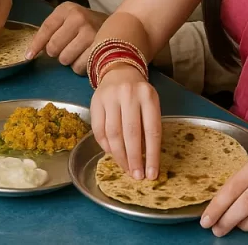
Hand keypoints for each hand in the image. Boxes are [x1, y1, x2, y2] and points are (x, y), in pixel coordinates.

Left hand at [26, 2, 105, 73]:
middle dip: (57, 52)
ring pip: (65, 59)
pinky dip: (79, 66)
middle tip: (66, 48)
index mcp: (67, 9)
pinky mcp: (99, 48)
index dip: (36, 44)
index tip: (29, 56)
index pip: (46, 28)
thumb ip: (51, 32)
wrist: (118, 25)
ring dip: (69, 60)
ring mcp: (90, 32)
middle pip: (53, 47)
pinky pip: (78, 67)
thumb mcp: (68, 20)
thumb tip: (32, 53)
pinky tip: (86, 58)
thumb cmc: (86, 25)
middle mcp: (79, 18)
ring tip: (78, 52)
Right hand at [90, 66, 162, 181]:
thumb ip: (149, 127)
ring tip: (126, 169)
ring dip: (119, 156)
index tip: (152, 174)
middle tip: (137, 176)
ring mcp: (110, 98)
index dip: (152, 155)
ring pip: (113, 134)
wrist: (119, 72)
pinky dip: (105, 146)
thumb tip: (146, 160)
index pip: (152, 130)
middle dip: (134, 159)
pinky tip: (112, 154)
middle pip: (131, 134)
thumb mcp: (150, 104)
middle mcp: (129, 95)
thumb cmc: (139, 94)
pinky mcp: (95, 102)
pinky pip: (99, 131)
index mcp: (148, 96)